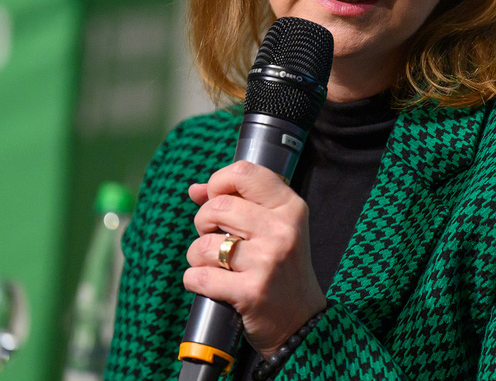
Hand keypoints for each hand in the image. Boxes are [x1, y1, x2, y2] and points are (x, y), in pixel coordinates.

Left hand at [184, 160, 326, 356]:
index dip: (219, 182)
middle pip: (217, 206)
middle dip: (203, 222)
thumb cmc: (281, 269)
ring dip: (196, 256)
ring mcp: (267, 261)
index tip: (217, 199)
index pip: (244, 172)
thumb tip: (195, 189)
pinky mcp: (251, 292)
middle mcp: (282, 230)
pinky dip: (194, 280)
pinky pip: (199, 276)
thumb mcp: (273, 228)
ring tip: (214, 264)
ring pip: (203, 244)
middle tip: (214, 237)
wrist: (301, 321)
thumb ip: (238, 203)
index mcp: (290, 208)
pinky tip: (208, 284)